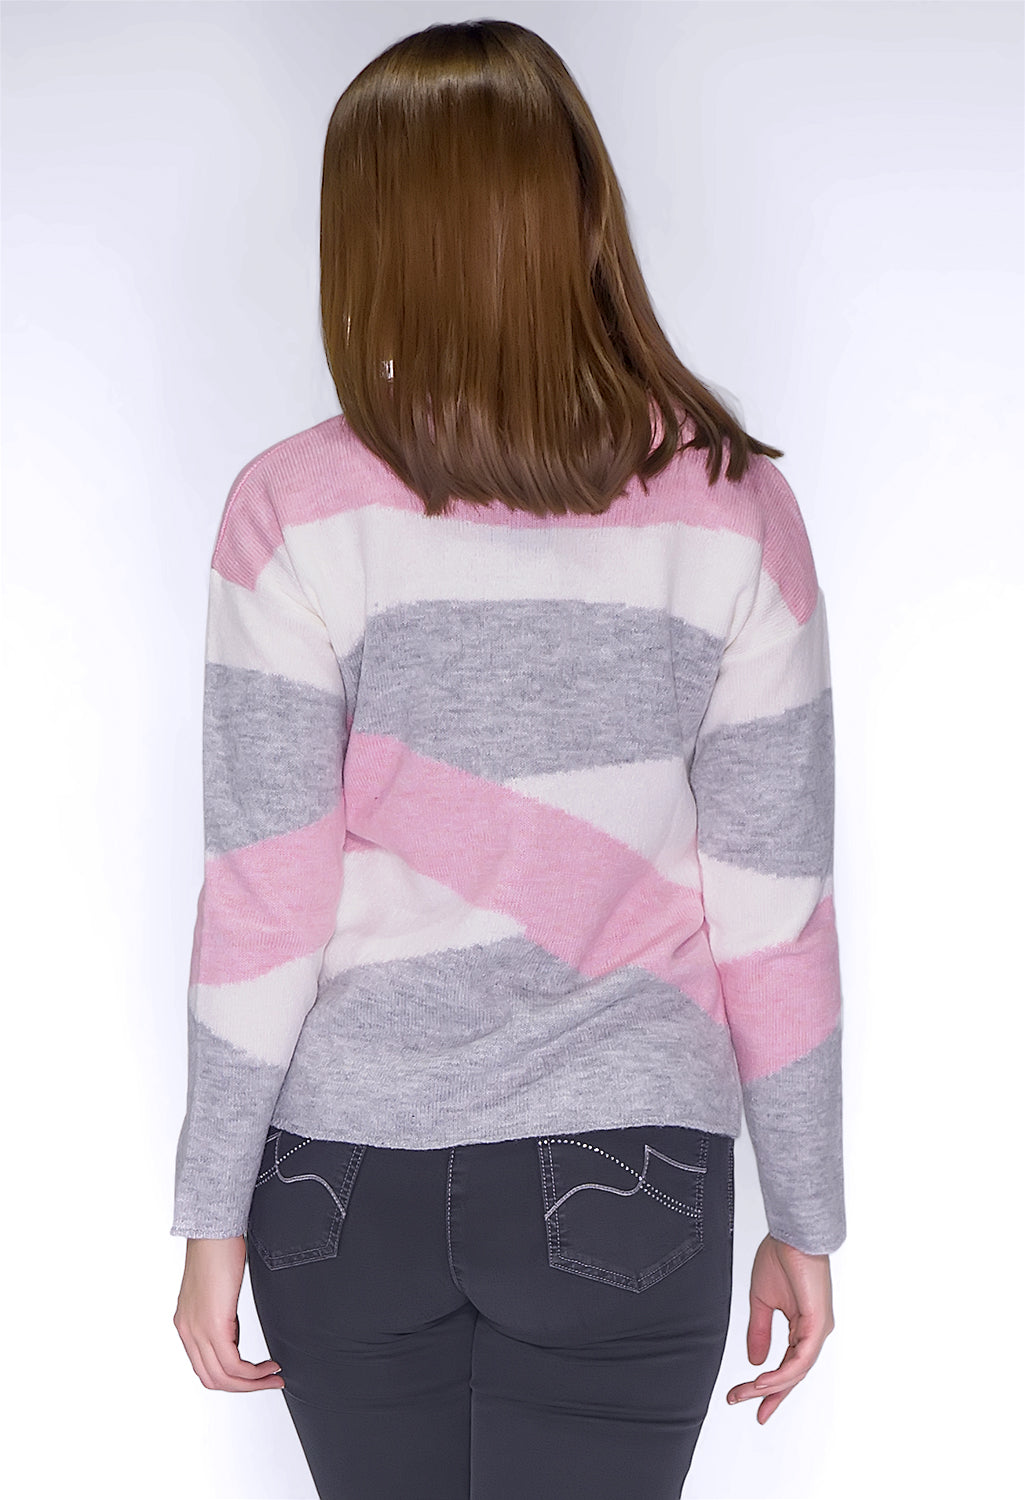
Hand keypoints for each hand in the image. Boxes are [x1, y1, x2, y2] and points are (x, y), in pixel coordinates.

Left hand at [173, 1236, 285, 1391]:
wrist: (213, 1233)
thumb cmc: (217, 1252)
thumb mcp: (214, 1293)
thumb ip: (219, 1316)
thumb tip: (233, 1334)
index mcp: (186, 1326)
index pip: (204, 1368)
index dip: (230, 1378)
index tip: (253, 1376)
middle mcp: (188, 1332)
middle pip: (213, 1380)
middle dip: (244, 1388)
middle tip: (268, 1382)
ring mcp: (197, 1331)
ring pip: (223, 1377)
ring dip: (252, 1383)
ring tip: (273, 1376)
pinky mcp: (213, 1326)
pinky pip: (233, 1364)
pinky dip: (253, 1372)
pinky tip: (269, 1365)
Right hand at [726, 1233, 835, 1422]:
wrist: (792, 1233)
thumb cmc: (781, 1257)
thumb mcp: (762, 1301)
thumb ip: (759, 1332)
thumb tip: (755, 1361)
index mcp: (803, 1327)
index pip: (788, 1366)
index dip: (770, 1387)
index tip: (748, 1399)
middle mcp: (814, 1333)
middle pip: (793, 1374)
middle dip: (768, 1393)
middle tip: (745, 1405)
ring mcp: (818, 1330)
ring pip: (797, 1371)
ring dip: (771, 1386)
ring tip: (748, 1392)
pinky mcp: (818, 1324)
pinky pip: (802, 1358)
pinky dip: (783, 1373)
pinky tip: (764, 1379)